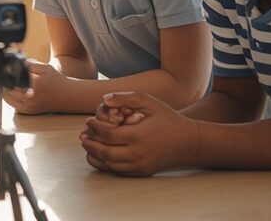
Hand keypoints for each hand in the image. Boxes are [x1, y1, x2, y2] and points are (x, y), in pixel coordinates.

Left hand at [3, 61, 67, 114]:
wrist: (68, 96)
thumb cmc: (56, 80)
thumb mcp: (45, 67)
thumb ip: (29, 64)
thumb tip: (14, 63)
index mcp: (34, 85)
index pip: (12, 79)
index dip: (6, 74)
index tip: (4, 70)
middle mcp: (31, 98)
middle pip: (7, 90)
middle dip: (5, 82)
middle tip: (5, 77)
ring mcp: (30, 107)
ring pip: (8, 99)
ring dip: (6, 91)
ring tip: (9, 84)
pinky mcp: (30, 112)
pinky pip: (14, 106)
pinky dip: (11, 99)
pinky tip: (15, 92)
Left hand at [79, 92, 198, 175]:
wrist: (189, 141)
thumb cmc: (167, 118)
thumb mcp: (148, 101)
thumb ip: (125, 98)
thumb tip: (103, 100)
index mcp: (138, 135)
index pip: (107, 135)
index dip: (94, 128)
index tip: (88, 121)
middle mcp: (138, 153)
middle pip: (105, 152)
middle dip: (90, 143)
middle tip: (81, 136)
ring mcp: (141, 165)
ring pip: (110, 165)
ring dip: (95, 156)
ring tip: (87, 145)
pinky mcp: (144, 172)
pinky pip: (120, 171)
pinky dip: (106, 165)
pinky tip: (100, 155)